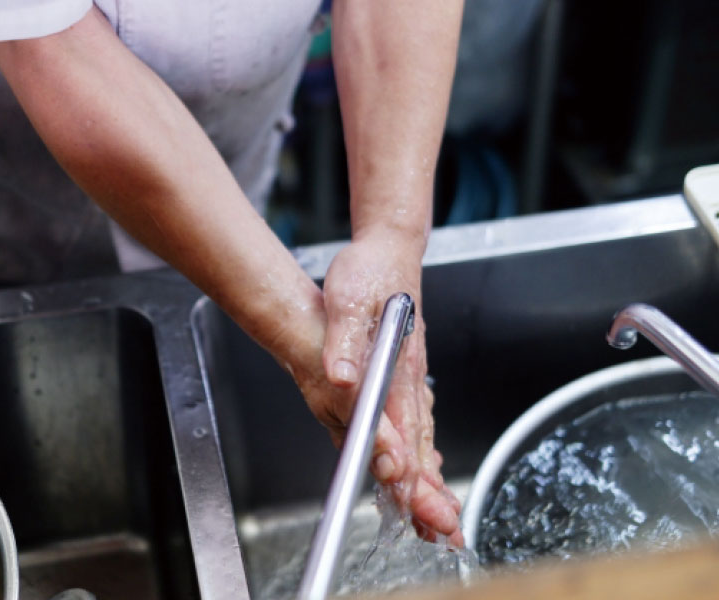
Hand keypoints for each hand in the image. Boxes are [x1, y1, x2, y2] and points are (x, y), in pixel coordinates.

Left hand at [316, 228, 462, 546]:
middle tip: (442, 529)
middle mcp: (410, 375)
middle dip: (430, 487)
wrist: (390, 250)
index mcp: (397, 363)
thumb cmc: (370, 272)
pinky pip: (418, 419)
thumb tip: (341, 376)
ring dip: (430, 475)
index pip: (403, 425)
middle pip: (421, 439)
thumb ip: (346, 340)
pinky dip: (423, 449)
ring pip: (423, 434)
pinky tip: (425, 465)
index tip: (410, 499)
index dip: (406, 464)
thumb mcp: (347, 298)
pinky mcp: (406, 372)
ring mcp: (411, 375)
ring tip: (438, 515)